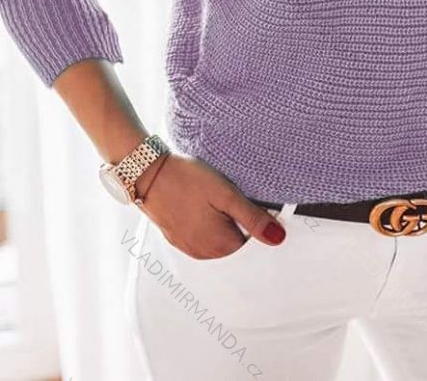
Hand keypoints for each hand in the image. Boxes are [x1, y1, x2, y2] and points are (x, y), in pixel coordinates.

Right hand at [134, 153, 285, 257]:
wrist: (148, 173)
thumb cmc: (188, 180)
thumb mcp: (226, 195)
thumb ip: (253, 218)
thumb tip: (278, 239)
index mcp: (220, 246)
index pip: (252, 246)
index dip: (257, 225)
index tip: (252, 207)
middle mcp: (203, 253)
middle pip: (235, 244)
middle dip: (239, 226)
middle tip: (231, 200)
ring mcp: (188, 247)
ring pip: (217, 241)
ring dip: (222, 226)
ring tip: (215, 202)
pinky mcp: (176, 238)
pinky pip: (200, 238)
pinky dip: (206, 226)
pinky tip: (202, 207)